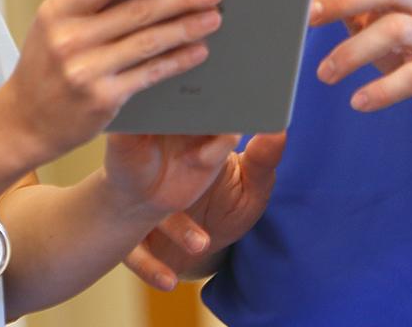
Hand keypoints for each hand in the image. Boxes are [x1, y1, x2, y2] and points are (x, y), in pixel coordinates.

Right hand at [3, 0, 222, 164]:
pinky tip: (197, 51)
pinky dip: (176, 60)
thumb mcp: (52, 23)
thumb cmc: (45, 63)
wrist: (24, 121)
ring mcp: (85, 71)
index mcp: (57, 10)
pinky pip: (149, 74)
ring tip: (213, 18)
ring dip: (186, 28)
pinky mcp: (102, 100)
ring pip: (148, 42)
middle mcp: (70, 38)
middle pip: (136, 12)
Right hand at [123, 131, 285, 289]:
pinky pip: (134, 251)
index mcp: (183, 149)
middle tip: (195, 189)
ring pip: (144, 210)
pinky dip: (149, 265)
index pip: (176, 132)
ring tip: (201, 243)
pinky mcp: (133, 239)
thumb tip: (278, 130)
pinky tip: (169, 280)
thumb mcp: (250, 185)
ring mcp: (141, 208)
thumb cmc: (228, 203)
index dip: (186, 135)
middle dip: (168, 177)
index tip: (205, 146)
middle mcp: (156, 174)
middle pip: (152, 167)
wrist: (205, 244)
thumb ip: (263, 159)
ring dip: (172, 225)